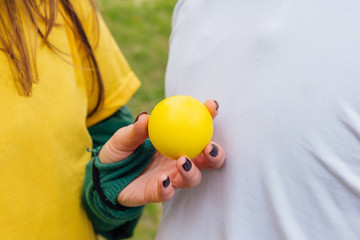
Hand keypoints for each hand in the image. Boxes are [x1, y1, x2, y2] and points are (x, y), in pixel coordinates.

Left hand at [98, 99, 224, 206]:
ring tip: (182, 160)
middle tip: (210, 146)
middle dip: (215, 154)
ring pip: (192, 178)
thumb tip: (146, 118)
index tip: (211, 106)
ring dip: (192, 171)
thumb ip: (135, 130)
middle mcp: (179, 160)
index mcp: (176, 141)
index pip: (197, 129)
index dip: (208, 117)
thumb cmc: (119, 151)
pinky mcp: (158, 193)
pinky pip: (167, 193)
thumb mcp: (124, 137)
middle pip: (206, 159)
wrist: (103, 175)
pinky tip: (163, 180)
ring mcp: (171, 178)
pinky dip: (167, 187)